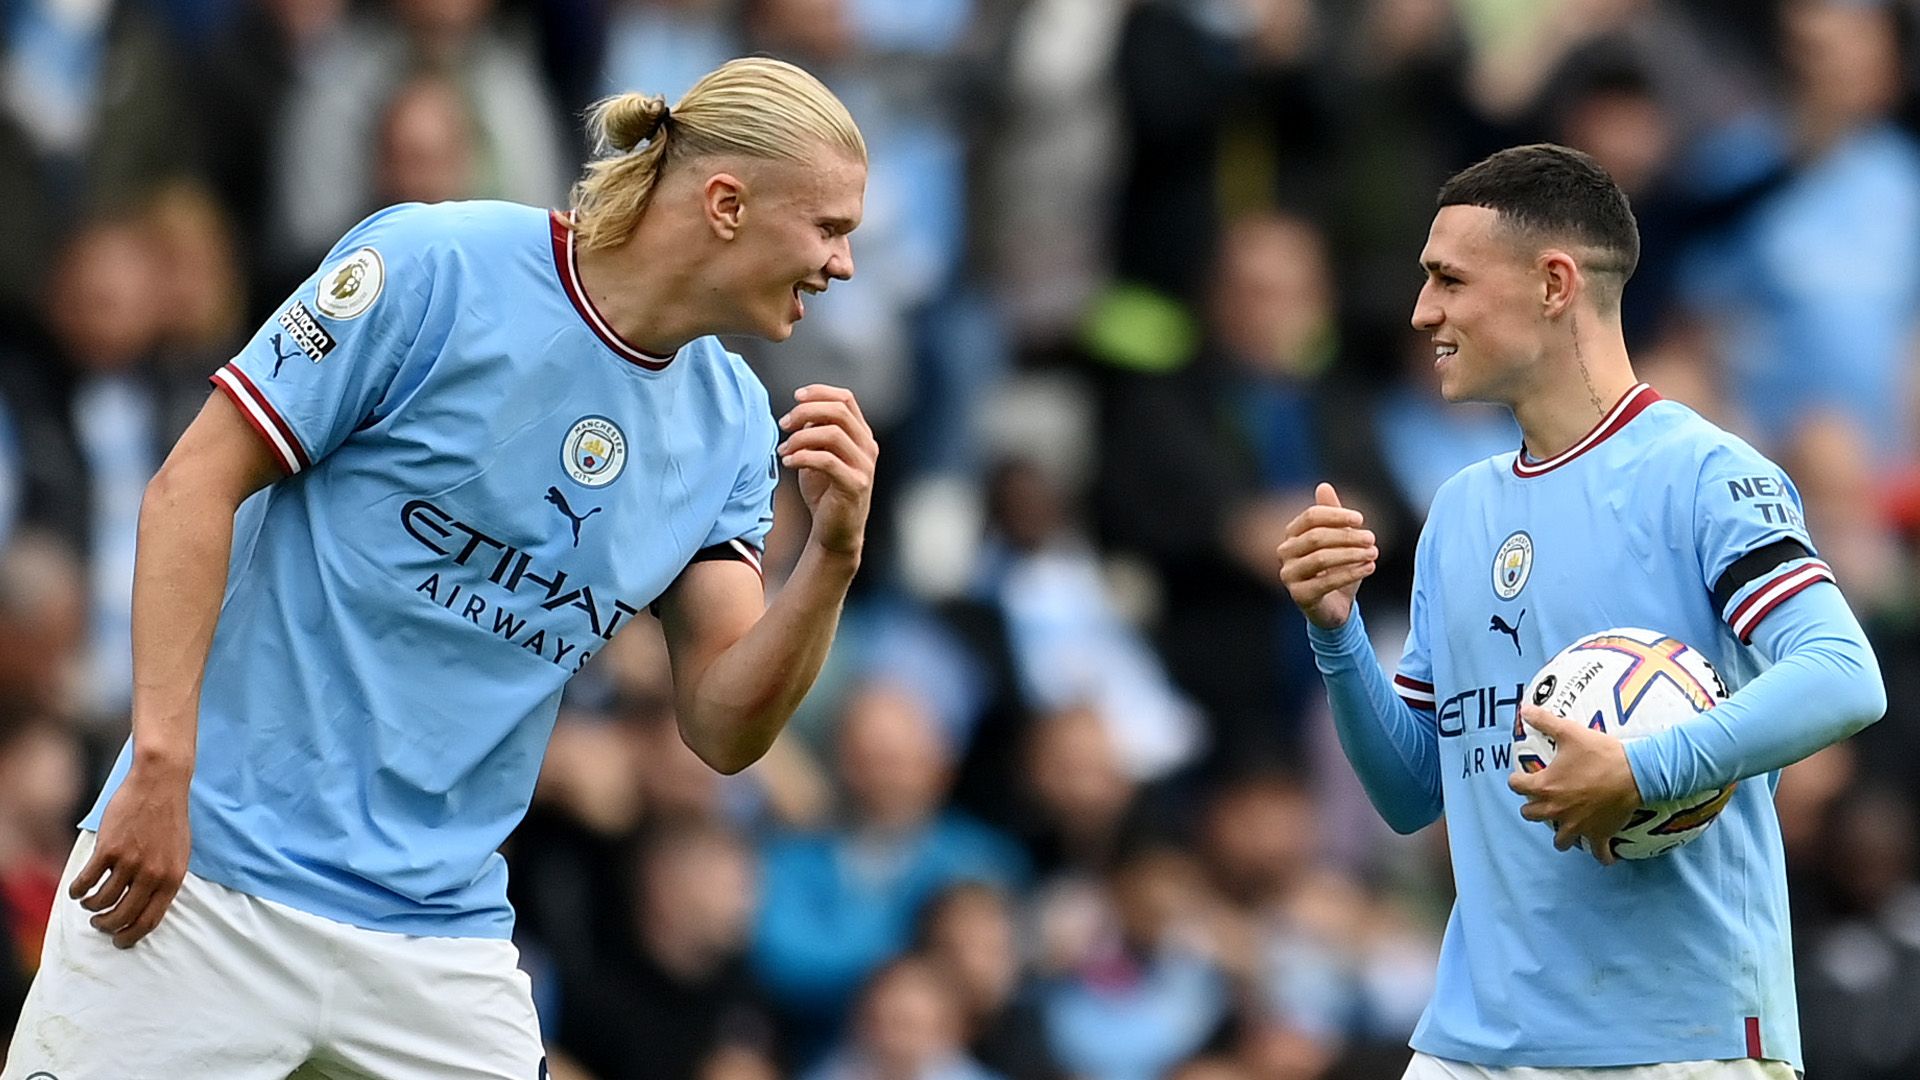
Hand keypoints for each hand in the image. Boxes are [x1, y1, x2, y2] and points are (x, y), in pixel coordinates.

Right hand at [71, 758, 192, 946]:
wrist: (160, 784)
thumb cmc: (169, 818)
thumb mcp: (179, 854)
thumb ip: (165, 879)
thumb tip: (148, 907)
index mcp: (173, 878)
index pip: (150, 920)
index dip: (131, 936)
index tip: (120, 941)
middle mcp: (153, 874)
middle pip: (122, 917)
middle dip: (107, 926)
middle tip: (99, 923)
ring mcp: (130, 862)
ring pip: (101, 901)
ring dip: (90, 907)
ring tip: (88, 903)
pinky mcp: (109, 849)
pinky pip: (87, 882)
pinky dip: (78, 891)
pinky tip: (77, 890)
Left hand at [778, 385, 876, 558]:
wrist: (835, 532)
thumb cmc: (825, 492)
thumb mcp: (817, 456)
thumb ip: (814, 432)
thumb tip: (800, 413)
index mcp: (860, 435)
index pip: (845, 399)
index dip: (820, 392)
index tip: (795, 397)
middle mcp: (867, 446)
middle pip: (839, 411)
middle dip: (806, 412)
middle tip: (784, 424)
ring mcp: (864, 466)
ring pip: (832, 433)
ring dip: (801, 437)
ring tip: (783, 450)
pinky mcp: (855, 485)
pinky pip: (827, 461)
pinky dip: (803, 457)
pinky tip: (788, 462)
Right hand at [1276, 483, 1376, 628]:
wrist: (1334, 607)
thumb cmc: (1337, 570)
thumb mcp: (1339, 540)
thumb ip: (1333, 516)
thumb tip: (1324, 486)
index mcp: (1292, 535)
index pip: (1311, 517)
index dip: (1336, 515)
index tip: (1361, 519)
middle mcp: (1285, 553)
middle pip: (1316, 536)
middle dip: (1347, 536)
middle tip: (1372, 538)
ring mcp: (1289, 575)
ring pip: (1320, 558)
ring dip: (1351, 554)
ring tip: (1373, 553)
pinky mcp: (1300, 596)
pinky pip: (1326, 581)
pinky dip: (1351, 573)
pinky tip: (1369, 568)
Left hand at [1508, 704, 1643, 864]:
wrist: (1636, 773)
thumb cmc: (1601, 753)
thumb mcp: (1570, 732)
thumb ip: (1545, 722)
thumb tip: (1524, 709)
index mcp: (1544, 786)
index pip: (1516, 786)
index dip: (1518, 780)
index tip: (1523, 776)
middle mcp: (1556, 810)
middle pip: (1530, 815)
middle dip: (1533, 807)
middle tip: (1543, 798)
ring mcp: (1577, 826)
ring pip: (1559, 841)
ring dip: (1560, 833)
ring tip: (1566, 823)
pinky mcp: (1599, 835)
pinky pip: (1598, 854)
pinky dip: (1600, 855)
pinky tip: (1603, 855)